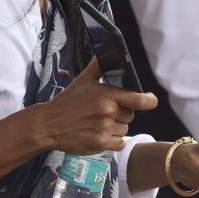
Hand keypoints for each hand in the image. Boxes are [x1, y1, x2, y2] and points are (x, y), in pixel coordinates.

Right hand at [37, 58, 157, 153]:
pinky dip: (113, 140)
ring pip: (124, 130)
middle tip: (105, 112)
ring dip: (116, 127)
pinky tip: (100, 133)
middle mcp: (109, 113)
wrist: (49, 124)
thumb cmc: (66, 102)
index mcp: (107, 96)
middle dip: (121, 113)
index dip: (149, 100)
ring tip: (99, 123)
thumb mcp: (83, 81)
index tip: (150, 100)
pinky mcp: (101, 144)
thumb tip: (106, 53)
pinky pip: (119, 143)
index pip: (140, 100)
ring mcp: (105, 130)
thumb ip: (98, 67)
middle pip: (130, 116)